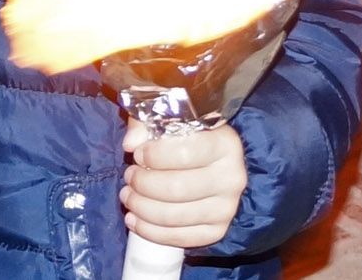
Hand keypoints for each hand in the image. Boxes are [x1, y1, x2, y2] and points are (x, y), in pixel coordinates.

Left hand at [121, 119, 247, 249]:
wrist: (215, 167)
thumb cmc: (190, 142)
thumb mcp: (173, 123)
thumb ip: (147, 124)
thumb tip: (130, 142)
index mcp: (227, 144)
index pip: (185, 153)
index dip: (154, 155)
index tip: (137, 154)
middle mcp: (232, 177)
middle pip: (176, 188)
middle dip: (143, 184)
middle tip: (129, 176)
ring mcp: (227, 208)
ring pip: (173, 215)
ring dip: (141, 207)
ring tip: (128, 196)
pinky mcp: (216, 230)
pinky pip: (177, 237)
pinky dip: (149, 231)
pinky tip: (134, 219)